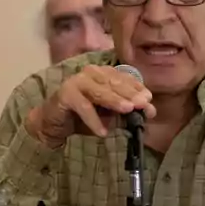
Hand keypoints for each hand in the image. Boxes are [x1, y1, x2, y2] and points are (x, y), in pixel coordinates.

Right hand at [25, 65, 156, 147]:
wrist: (54, 123)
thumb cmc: (84, 117)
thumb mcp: (109, 115)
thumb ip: (128, 112)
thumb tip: (150, 112)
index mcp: (104, 74)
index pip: (125, 78)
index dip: (137, 88)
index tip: (149, 101)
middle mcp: (91, 73)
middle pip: (114, 83)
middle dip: (130, 94)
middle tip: (143, 105)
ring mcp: (77, 81)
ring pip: (100, 91)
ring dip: (115, 101)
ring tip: (128, 111)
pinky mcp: (66, 94)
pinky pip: (84, 107)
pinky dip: (94, 120)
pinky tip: (102, 132)